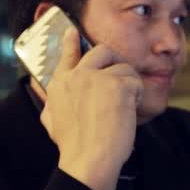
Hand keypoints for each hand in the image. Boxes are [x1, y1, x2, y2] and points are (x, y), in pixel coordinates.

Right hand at [40, 27, 142, 189]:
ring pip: (124, 68)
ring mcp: (97, 78)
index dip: (71, 42)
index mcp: (60, 84)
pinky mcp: (118, 84)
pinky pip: (136, 81)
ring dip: (130, 85)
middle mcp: (77, 76)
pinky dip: (137, 95)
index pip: (67, 55)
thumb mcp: (53, 121)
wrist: (90, 158)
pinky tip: (130, 109)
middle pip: (102, 51)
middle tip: (123, 78)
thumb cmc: (76, 146)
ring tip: (125, 106)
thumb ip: (54, 103)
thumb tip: (52, 97)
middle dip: (116, 61)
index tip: (73, 31)